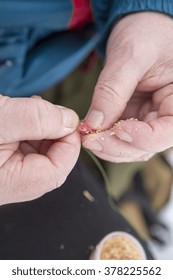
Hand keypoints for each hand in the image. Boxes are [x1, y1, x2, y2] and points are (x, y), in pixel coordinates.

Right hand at [0, 95, 79, 204]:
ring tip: (27, 108)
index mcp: (10, 184)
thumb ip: (37, 120)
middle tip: (45, 110)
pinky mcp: (0, 164)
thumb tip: (69, 121)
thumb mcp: (1, 119)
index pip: (57, 170)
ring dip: (40, 130)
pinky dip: (27, 131)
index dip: (69, 143)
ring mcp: (4, 175)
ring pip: (37, 154)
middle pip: (50, 162)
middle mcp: (8, 185)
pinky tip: (19, 115)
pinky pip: (22, 150)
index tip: (69, 119)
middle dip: (54, 133)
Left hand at [83, 12, 172, 161]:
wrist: (141, 27)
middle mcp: (166, 115)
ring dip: (108, 146)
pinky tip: (91, 130)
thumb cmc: (146, 33)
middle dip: (117, 146)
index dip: (142, 138)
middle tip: (91, 138)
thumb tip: (95, 123)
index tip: (117, 129)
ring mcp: (148, 119)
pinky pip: (119, 137)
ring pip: (131, 147)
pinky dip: (104, 138)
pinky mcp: (133, 118)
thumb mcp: (131, 56)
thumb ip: (113, 90)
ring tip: (88, 135)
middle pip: (146, 146)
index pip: (167, 132)